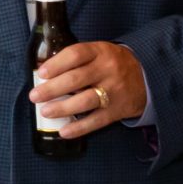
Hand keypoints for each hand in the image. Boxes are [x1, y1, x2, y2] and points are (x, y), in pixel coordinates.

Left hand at [31, 41, 146, 139]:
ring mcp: (114, 91)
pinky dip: (79, 127)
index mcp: (100, 52)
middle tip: (35, 96)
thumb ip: (78, 59)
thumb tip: (45, 73)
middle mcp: (107, 70)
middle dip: (52, 89)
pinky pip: (96, 121)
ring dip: (63, 108)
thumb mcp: (100, 53)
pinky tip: (64, 131)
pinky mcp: (118, 110)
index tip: (41, 73)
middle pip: (76, 79)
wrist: (147, 76)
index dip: (56, 64)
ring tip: (46, 112)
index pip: (75, 54)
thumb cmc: (113, 64)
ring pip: (85, 101)